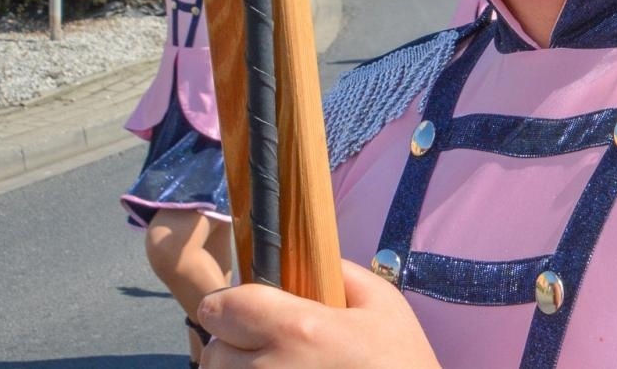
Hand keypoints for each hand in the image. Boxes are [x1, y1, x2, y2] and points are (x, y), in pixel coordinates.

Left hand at [198, 260, 440, 368]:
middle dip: (232, 344)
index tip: (242, 309)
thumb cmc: (402, 362)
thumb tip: (304, 259)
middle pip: (213, 352)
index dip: (228, 305)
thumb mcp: (384, 304)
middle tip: (263, 344)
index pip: (222, 307)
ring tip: (273, 367)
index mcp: (298, 330)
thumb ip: (339, 273)